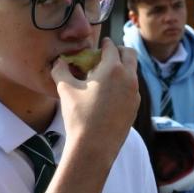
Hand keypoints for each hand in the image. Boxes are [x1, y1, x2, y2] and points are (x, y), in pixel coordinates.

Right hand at [51, 38, 138, 167]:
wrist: (93, 148)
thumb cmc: (79, 117)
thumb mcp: (65, 90)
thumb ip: (61, 70)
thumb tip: (58, 61)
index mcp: (113, 68)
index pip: (111, 46)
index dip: (103, 44)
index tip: (99, 46)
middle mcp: (129, 78)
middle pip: (129, 54)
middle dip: (118, 52)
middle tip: (105, 58)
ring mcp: (134, 95)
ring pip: (132, 73)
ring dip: (121, 70)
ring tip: (105, 79)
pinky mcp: (135, 109)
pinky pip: (131, 91)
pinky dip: (123, 87)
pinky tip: (108, 98)